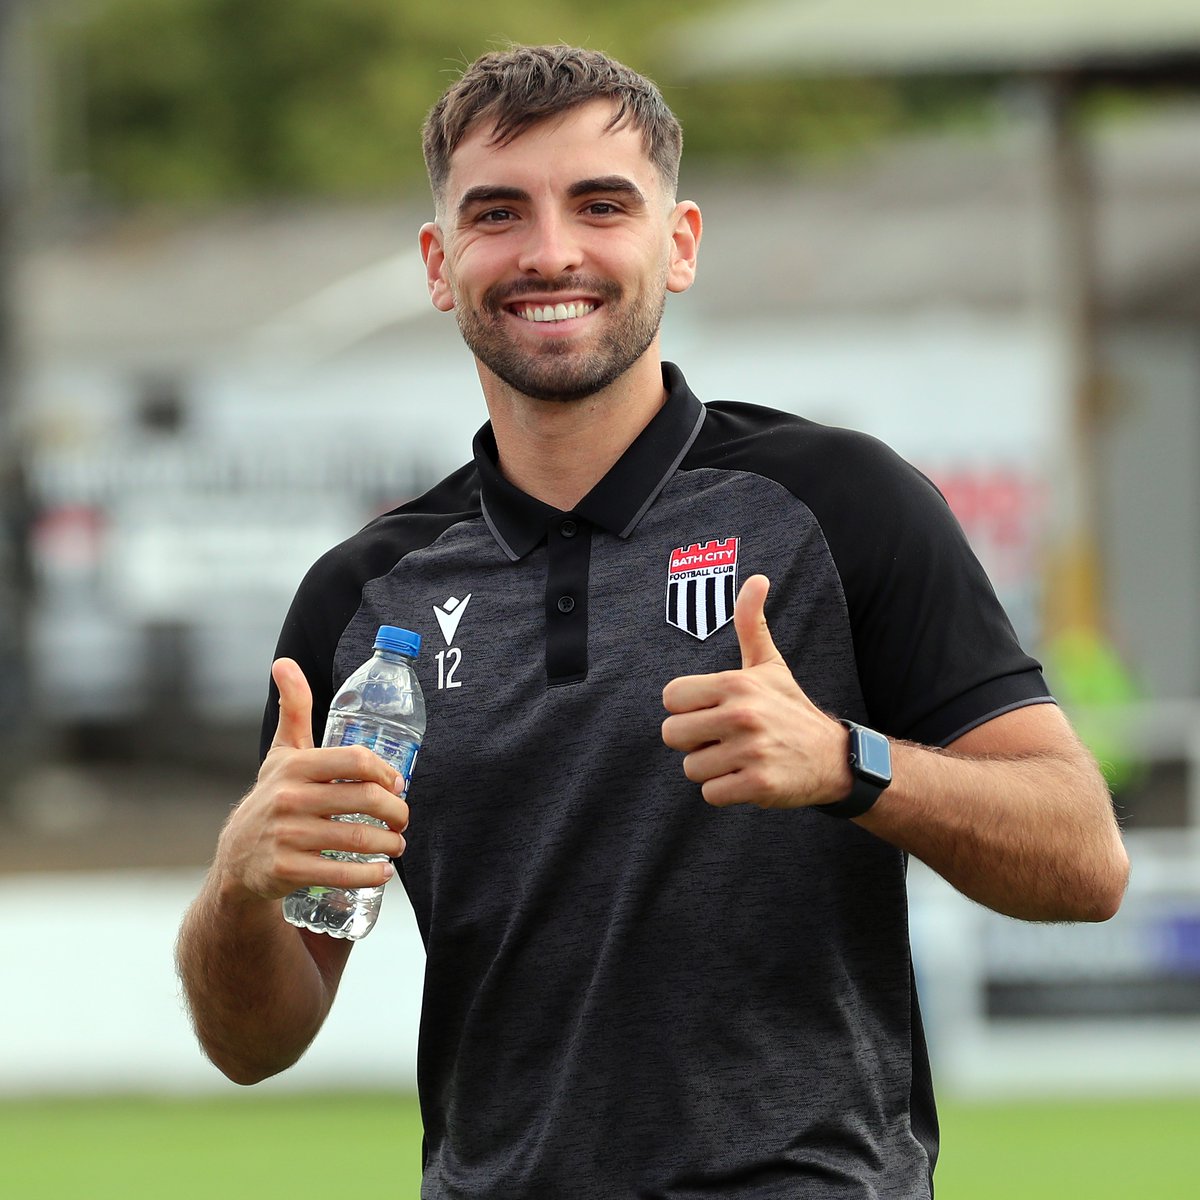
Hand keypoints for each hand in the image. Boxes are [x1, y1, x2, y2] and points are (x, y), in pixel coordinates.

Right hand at [213, 658, 409, 902]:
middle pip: (363, 800)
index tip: (398, 784)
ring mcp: (286, 835)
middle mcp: (288, 798)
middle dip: (396, 812)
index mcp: (296, 766)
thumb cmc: (273, 796)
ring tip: (398, 845)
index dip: (385, 772)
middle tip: (404, 819)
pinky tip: (383, 872)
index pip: (355, 760)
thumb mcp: (282, 752)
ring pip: (356, 839)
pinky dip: (369, 875)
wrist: (238, 857)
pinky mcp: (286, 870)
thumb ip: (292, 708)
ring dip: (389, 844)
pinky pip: (339, 873)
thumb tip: (284, 662)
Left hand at [661, 575, 851, 808]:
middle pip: (672, 734)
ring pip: (691, 768)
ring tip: (738, 757)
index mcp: (736, 684)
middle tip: (722, 738)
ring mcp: (750, 751)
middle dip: (693, 741)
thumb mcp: (769, 664)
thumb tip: (757, 578)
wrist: (833, 758)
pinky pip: (710, 794)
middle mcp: (742, 715)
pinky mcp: (758, 784)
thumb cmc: (790, 708)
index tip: (711, 711)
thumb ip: (751, 623)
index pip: (670, 698)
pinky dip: (725, 791)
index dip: (686, 708)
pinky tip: (747, 777)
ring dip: (711, 769)